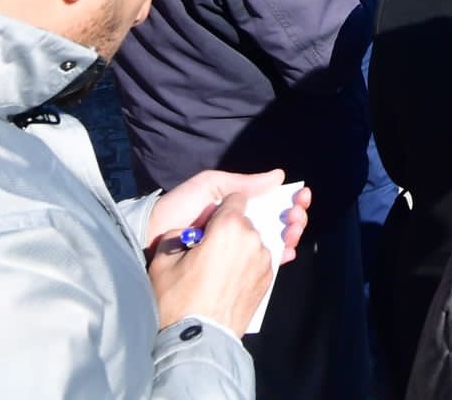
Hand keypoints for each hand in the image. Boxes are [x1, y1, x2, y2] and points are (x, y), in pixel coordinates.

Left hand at [146, 169, 311, 263]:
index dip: (289, 202)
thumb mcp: (209, 187)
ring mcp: (236, 255)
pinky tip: (285, 252)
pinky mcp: (231, 275)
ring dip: (289, 236)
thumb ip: (242, 184)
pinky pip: (259, 268)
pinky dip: (277, 260)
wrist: (150, 243)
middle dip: (293, 218)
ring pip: (272, 246)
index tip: (301, 197)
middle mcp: (238, 233)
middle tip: (298, 214)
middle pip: (276, 226)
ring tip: (293, 229)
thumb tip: (280, 176)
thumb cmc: (177, 211)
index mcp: (234, 212)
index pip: (269, 206)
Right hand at [147, 192, 273, 333]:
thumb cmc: (177, 301)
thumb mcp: (163, 260)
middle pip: (245, 221)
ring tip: (219, 268)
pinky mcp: (268, 280)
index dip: (221, 208)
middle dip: (230, 230)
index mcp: (229, 227)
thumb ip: (177, 234)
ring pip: (253, 242)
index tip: (209, 223)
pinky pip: (258, 261)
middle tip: (210, 249)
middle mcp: (252, 239)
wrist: (196, 342)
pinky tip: (230, 278)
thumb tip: (186, 232)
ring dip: (240, 248)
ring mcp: (264, 260)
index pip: (235, 198)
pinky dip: (247, 264)